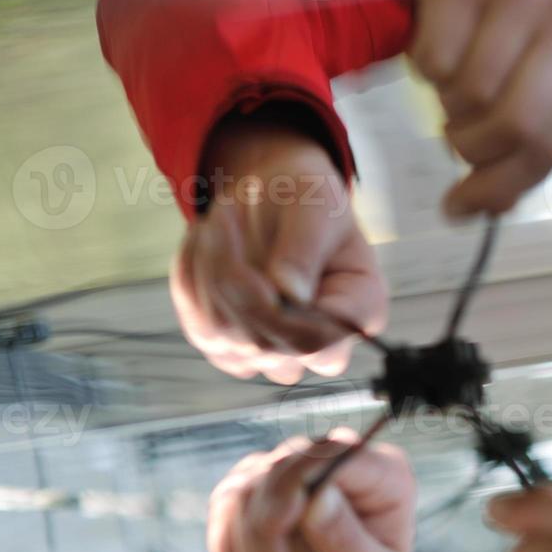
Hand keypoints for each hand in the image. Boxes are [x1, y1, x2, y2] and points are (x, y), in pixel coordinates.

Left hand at [171, 120, 388, 383]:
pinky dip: (190, 278)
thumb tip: (289, 293)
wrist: (273, 200)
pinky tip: (206, 243)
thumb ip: (305, 247)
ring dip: (208, 269)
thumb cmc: (305, 198)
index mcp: (360, 309)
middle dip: (231, 271)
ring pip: (223, 337)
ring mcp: (276, 354)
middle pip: (264, 342)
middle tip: (227, 209)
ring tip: (220, 220)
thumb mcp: (313, 204)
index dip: (274, 311)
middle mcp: (323, 345)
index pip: (320, 340)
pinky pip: (198, 327)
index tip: (256, 254)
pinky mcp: (234, 350)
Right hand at [207, 431, 415, 551]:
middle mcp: (339, 460)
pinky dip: (228, 548)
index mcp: (384, 476)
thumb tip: (317, 496)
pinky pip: (224, 503)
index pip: (336, 452)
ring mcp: (294, 468)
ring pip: (245, 486)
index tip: (281, 525)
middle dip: (266, 530)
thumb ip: (346, 540)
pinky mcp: (258, 484)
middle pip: (282, 466)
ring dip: (248, 548)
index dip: (300, 481)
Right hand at [410, 0, 551, 216]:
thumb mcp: (542, 94)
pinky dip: (426, 69)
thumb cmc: (518, 41)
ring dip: (449, 108)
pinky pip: (433, 61)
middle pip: (514, 126)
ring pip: (470, 95)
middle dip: (472, 150)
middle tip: (456, 143)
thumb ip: (527, 153)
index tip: (459, 208)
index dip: (500, 187)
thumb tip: (480, 210)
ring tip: (457, 89)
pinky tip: (442, 49)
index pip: (551, 147)